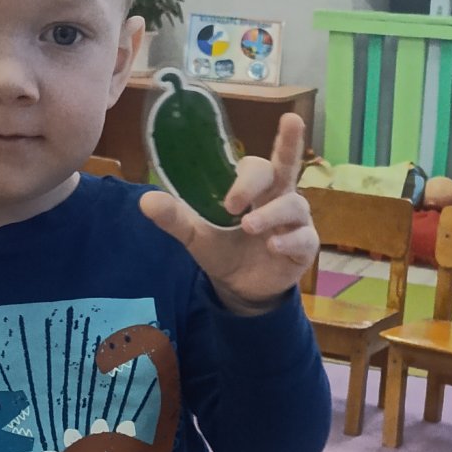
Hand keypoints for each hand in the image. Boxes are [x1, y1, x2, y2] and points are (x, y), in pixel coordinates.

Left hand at [140, 112, 318, 306]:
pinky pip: (305, 238)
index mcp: (254, 188)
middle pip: (286, 167)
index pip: (260, 163)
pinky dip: (290, 240)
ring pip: (294, 205)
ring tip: (248, 227)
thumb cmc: (223, 250)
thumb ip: (174, 217)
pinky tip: (273, 246)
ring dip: (271, 214)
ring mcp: (295, 221)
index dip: (245, 177)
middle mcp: (279, 196)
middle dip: (267, 172)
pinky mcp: (304, 247)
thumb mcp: (196, 235)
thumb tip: (146, 200)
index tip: (227, 202)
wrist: (239, 288)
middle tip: (235, 202)